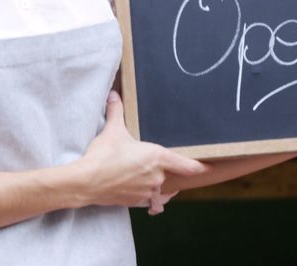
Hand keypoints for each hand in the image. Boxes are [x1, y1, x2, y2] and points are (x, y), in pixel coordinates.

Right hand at [73, 91, 208, 212]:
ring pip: (159, 188)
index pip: (187, 165)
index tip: (209, 167)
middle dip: (161, 169)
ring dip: (154, 183)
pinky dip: (146, 196)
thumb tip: (113, 94)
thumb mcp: (112, 130)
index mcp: (157, 157)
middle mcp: (157, 176)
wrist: (87, 182)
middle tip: (147, 164)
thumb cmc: (102, 156)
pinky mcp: (137, 202)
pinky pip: (149, 200)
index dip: (200, 167)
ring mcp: (148, 191)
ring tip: (142, 176)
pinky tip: (138, 191)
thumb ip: (116, 111)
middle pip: (168, 174)